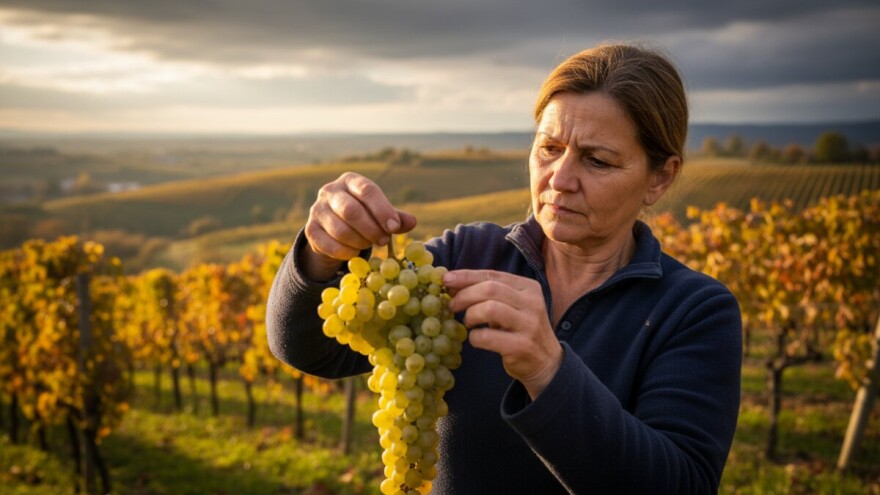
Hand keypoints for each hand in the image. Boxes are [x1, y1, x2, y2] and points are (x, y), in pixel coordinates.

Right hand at [302, 172, 415, 279]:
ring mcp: (317, 210)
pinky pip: (328, 245)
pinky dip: (345, 252)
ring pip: (340, 230)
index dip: (382, 210)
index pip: (367, 191)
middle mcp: (330, 191)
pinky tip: (355, 252)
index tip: (394, 227)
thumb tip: (412, 222)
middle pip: (351, 211)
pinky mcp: (310, 230)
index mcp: (350, 180)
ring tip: (369, 245)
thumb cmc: (364, 215)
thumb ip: (396, 217)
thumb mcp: (380, 213)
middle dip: (371, 229)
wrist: (333, 227)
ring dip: (359, 242)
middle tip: (383, 241)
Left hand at [444, 269, 562, 399]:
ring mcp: (529, 325)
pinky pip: (487, 337)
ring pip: (489, 309)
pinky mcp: (522, 346)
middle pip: (490, 289)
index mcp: (528, 287)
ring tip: (468, 322)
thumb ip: (489, 293)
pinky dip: (474, 337)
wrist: (546, 362)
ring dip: (470, 315)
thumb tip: (452, 283)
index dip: (466, 276)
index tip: (446, 279)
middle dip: (465, 295)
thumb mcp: (512, 306)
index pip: (492, 275)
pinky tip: (476, 339)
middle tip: (452, 305)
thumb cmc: (520, 329)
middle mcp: (532, 303)